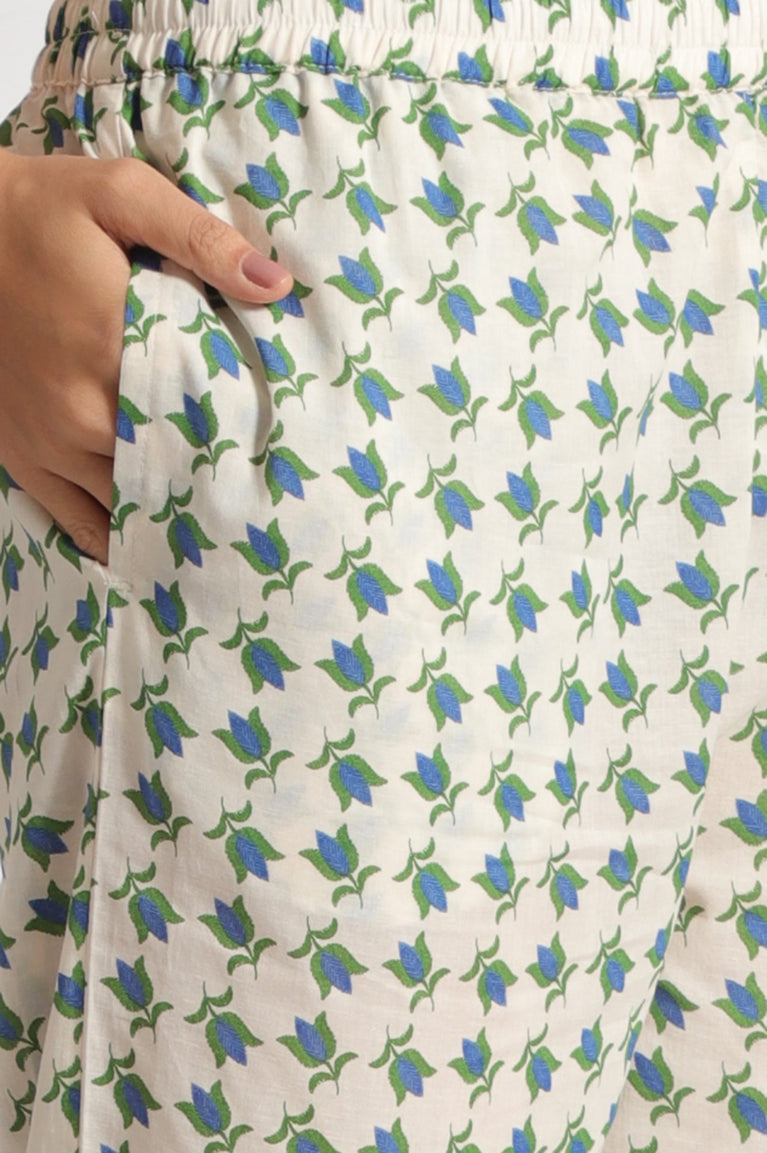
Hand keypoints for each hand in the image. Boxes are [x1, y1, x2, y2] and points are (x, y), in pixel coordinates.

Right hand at [0, 151, 293, 565]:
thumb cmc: (44, 210)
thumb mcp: (123, 195)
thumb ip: (201, 240)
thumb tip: (275, 285)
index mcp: (114, 352)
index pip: (201, 424)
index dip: (245, 450)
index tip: (284, 467)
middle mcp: (79, 415)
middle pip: (169, 476)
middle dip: (214, 488)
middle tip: (263, 506)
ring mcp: (47, 444)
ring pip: (126, 508)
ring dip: (170, 515)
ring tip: (219, 528)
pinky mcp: (21, 456)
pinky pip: (75, 521)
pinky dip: (115, 538)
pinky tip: (151, 544)